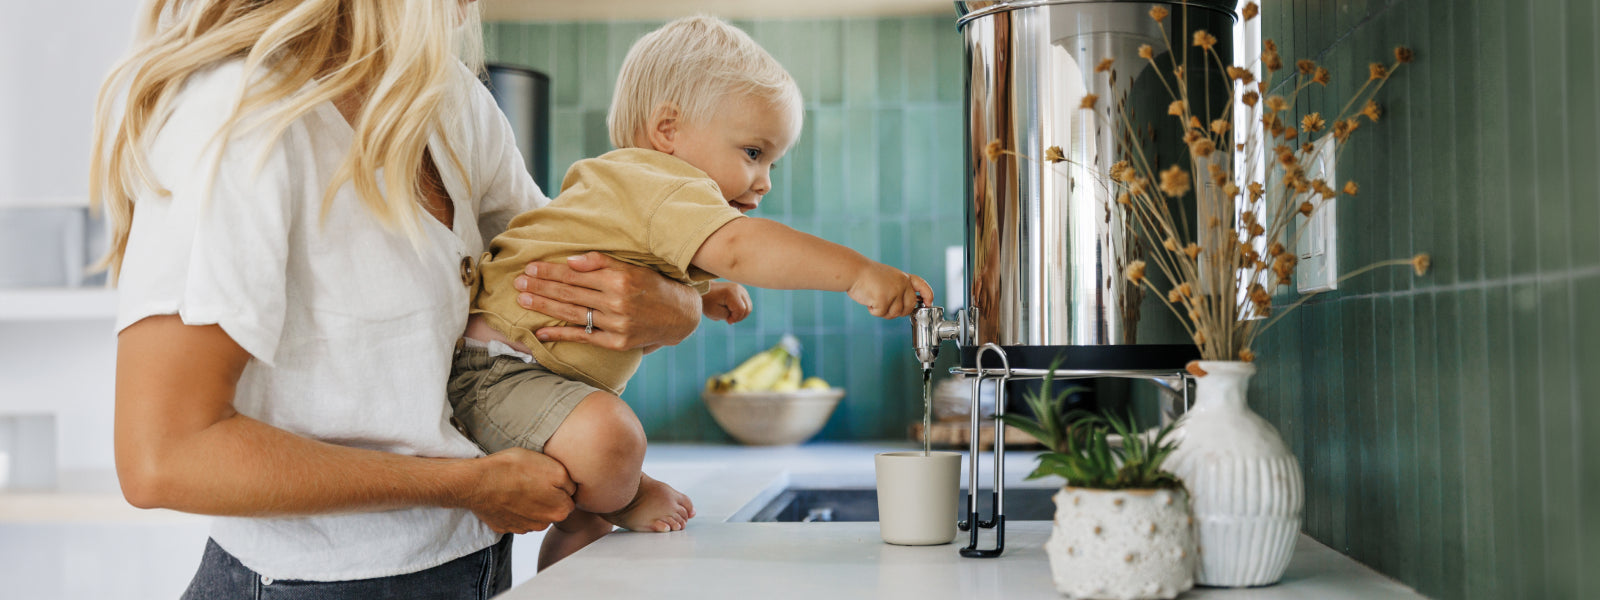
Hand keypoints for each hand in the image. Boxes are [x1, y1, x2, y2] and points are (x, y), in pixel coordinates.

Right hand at [460, 448, 576, 534]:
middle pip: (552, 507)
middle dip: (547, 495)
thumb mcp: (553, 466)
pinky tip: (507, 495)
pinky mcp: (506, 527)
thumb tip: (572, 489)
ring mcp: (523, 527)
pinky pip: (517, 517)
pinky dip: (514, 509)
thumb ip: (569, 482)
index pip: (569, 497)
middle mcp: (544, 523)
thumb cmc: (515, 469)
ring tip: (518, 486)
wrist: (479, 482)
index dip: (559, 484)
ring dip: (530, 503)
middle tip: (532, 479)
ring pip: (535, 513)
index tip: (548, 476)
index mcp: (560, 510)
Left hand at [514, 252, 700, 351]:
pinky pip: (584, 337)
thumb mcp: (633, 267)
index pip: (576, 274)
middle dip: (541, 287)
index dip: (551, 271)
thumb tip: (571, 261)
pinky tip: (540, 333)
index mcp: (620, 279)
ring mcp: (617, 324)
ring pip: (573, 313)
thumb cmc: (653, 286)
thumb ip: (602, 262)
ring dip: (545, 307)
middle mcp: (617, 302)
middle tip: (518, 282)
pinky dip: (561, 334)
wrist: (681, 315)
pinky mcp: (618, 343)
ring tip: (523, 301)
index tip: (530, 267)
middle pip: (570, 293)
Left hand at [701, 281, 751, 323]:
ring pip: (749, 307)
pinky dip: (741, 310)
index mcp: (731, 292)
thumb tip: (737, 317)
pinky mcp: (742, 291)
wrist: (705, 291)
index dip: (735, 318)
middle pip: (748, 309)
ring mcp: (742, 289)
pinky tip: (732, 311)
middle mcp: (739, 289)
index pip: (741, 310)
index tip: (726, 320)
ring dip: (741, 314)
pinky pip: (747, 304)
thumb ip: (728, 316)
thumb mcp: (714, 312)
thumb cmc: (708, 302)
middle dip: (739, 317)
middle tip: (728, 319)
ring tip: (730, 315)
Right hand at [846, 263, 934, 318]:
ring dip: (883, 311)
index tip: (928, 303)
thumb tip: (905, 307)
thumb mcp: (889, 277)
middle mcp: (902, 284)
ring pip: (894, 313)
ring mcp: (894, 292)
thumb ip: (899, 289)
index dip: (928, 295)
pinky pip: (881, 314)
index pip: (922, 286)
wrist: (854, 271)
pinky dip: (873, 310)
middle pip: (908, 307)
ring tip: (874, 298)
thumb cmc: (867, 275)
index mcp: (904, 278)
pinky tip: (869, 299)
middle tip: (884, 305)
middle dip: (898, 311)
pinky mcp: (884, 300)